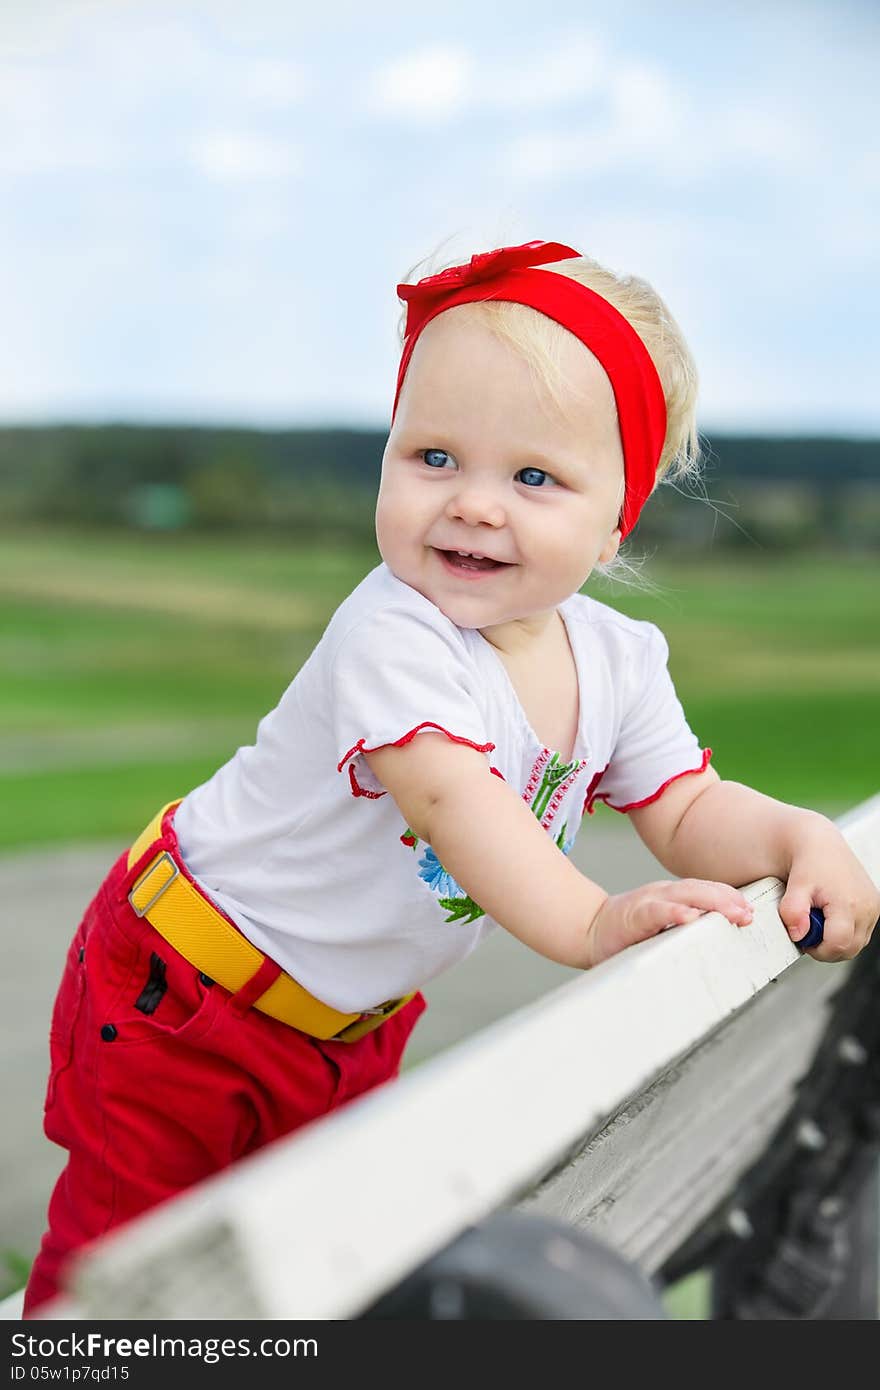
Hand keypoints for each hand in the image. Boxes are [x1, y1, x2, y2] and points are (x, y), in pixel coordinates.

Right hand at [586, 878, 753, 967]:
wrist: (589, 930)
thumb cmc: (630, 931)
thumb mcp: (664, 925)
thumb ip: (688, 925)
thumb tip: (723, 935)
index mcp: (672, 896)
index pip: (706, 890)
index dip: (729, 897)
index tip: (751, 910)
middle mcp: (663, 894)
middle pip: (701, 889)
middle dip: (727, 900)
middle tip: (748, 914)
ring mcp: (648, 902)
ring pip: (683, 895)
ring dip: (710, 902)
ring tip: (732, 912)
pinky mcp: (633, 916)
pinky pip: (655, 912)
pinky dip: (673, 913)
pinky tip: (689, 917)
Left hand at [779, 815, 879, 961]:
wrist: (821, 844)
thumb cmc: (810, 862)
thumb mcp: (796, 886)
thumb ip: (793, 911)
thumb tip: (798, 934)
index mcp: (849, 904)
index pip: (838, 945)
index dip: (818, 949)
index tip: (803, 938)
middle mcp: (866, 908)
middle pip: (850, 949)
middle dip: (826, 948)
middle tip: (808, 929)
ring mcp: (873, 908)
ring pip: (857, 943)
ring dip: (836, 940)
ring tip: (818, 920)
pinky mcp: (873, 907)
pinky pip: (861, 932)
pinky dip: (845, 931)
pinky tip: (830, 916)